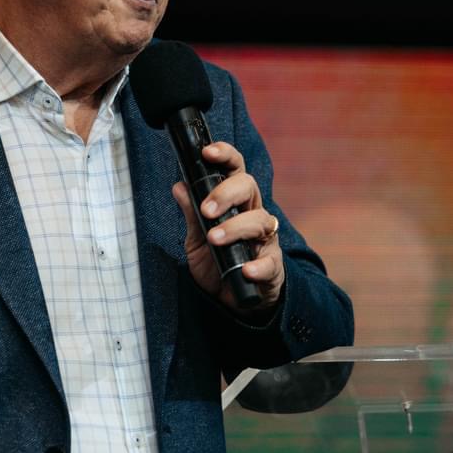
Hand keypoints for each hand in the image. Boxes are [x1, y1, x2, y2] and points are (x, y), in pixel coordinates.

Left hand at [171, 141, 283, 313]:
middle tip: (206, 209)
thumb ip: (191, 215)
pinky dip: (257, 265)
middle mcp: (253, 214)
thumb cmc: (216, 262)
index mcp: (235, 203)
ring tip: (213, 239)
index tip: (207, 152)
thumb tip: (179, 186)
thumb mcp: (196, 239)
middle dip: (226, 193)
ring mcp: (265, 239)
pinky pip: (270, 262)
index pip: (234, 170)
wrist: (232, 300)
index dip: (225, 156)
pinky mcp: (273, 266)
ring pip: (259, 220)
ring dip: (235, 228)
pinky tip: (245, 270)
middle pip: (249, 187)